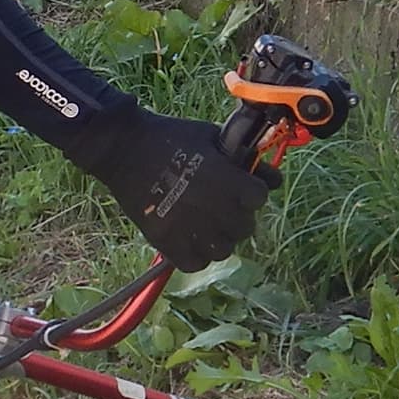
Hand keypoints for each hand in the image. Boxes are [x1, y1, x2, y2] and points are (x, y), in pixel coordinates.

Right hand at [92, 110, 273, 269]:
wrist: (124, 149)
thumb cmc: (171, 136)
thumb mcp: (211, 137)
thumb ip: (243, 157)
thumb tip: (274, 177)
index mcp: (229, 181)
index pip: (259, 198)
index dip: (252, 192)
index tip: (240, 186)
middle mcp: (215, 210)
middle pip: (246, 228)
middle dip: (238, 216)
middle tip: (221, 205)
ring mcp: (191, 230)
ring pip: (224, 250)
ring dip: (219, 238)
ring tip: (206, 225)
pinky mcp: (168, 243)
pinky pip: (195, 262)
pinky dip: (197, 255)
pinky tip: (190, 239)